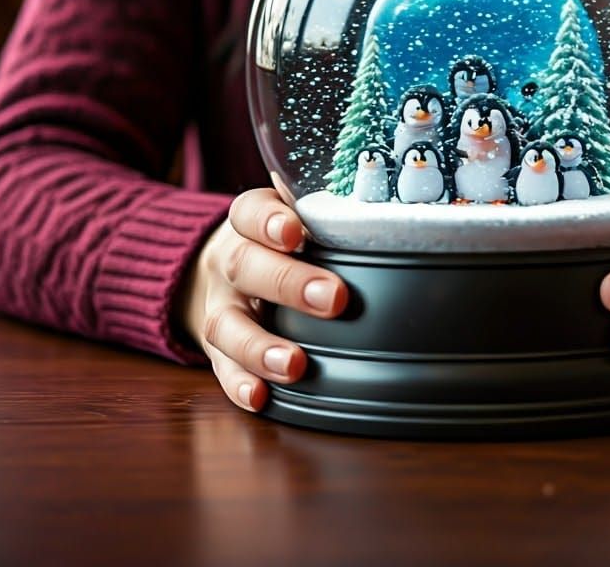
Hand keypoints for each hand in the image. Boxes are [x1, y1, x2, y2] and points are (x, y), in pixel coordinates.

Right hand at [179, 187, 347, 411]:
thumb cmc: (281, 242)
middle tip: (332, 298)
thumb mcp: (295, 216)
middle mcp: (230, 261)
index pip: (250, 212)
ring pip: (227, 324)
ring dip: (260, 346)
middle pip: (245, 266)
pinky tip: (259, 396)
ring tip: (294, 363)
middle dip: (288, 284)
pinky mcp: (216, 347)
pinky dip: (238, 384)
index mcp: (250, 223)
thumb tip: (393, 213)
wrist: (223, 270)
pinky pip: (221, 367)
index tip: (293, 232)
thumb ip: (327, 213)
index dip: (269, 221)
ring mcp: (220, 306)